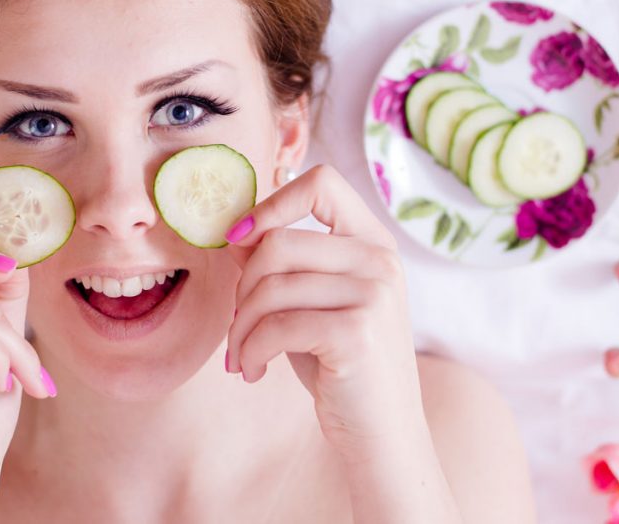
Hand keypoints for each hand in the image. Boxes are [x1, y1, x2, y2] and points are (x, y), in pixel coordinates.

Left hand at [223, 164, 425, 460]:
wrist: (383, 435)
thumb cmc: (340, 366)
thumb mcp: (311, 305)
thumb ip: (282, 265)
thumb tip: (235, 233)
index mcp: (373, 242)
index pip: (321, 183)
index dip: (271, 203)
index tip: (239, 238)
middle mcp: (380, 260)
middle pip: (278, 242)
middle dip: (242, 288)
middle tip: (239, 326)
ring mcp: (374, 294)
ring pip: (269, 286)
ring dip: (240, 328)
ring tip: (242, 355)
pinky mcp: (356, 332)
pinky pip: (275, 326)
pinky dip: (250, 350)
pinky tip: (252, 371)